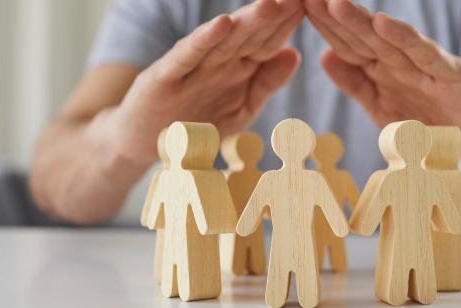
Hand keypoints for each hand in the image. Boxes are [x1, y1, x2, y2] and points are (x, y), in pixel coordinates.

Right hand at [106, 0, 303, 164]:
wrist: (142, 141)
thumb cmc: (195, 121)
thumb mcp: (241, 107)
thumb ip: (266, 82)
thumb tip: (295, 53)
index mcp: (239, 65)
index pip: (270, 40)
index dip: (292, 24)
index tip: (317, 5)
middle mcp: (218, 59)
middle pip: (252, 33)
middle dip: (277, 14)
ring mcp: (192, 65)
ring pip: (225, 39)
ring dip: (248, 20)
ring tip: (272, 2)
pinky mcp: (167, 75)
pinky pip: (188, 55)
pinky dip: (204, 40)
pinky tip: (222, 24)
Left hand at [305, 0, 460, 160]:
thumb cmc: (434, 122)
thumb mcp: (385, 107)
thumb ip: (357, 83)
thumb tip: (325, 55)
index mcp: (382, 70)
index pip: (345, 44)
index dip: (320, 26)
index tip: (293, 6)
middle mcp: (402, 61)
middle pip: (361, 35)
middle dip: (333, 14)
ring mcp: (428, 67)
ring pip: (389, 40)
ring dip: (361, 21)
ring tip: (335, 2)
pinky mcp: (454, 76)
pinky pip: (427, 57)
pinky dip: (406, 40)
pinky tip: (385, 24)